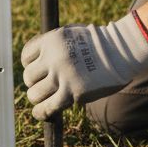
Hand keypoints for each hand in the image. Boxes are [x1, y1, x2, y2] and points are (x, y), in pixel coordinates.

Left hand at [21, 13, 147, 119]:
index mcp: (52, 40)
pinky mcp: (71, 93)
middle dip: (34, 82)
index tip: (37, 71)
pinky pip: (46, 107)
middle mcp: (53, 57)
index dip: (30, 65)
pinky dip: (41, 113)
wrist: (121, 52)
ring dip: (38, 98)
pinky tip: (41, 113)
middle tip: (45, 85)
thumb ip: (54, 44)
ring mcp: (62, 76)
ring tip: (45, 99)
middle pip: (29, 76)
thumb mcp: (73, 33)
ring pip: (34, 94)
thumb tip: (37, 59)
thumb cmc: (98, 43)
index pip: (26, 56)